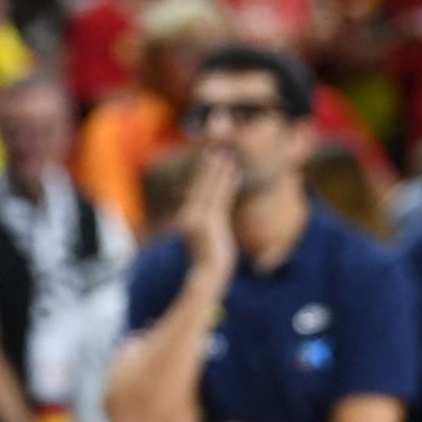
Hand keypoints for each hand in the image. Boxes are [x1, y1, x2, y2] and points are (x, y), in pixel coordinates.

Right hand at [177, 148, 238, 294]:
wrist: (208, 274)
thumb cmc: (209, 262)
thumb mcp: (207, 241)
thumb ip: (206, 228)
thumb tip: (208, 223)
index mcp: (188, 219)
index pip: (197, 192)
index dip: (204, 175)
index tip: (211, 160)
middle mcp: (189, 215)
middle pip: (199, 186)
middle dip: (208, 167)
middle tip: (216, 148)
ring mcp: (197, 217)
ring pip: (209, 189)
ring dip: (217, 170)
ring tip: (225, 154)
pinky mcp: (208, 220)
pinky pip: (219, 197)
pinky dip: (225, 182)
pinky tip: (233, 171)